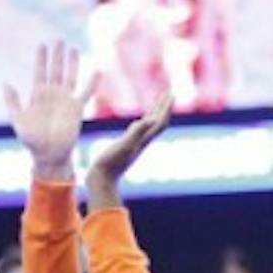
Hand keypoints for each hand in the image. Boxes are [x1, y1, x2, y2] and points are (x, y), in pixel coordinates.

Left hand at [4, 41, 91, 180]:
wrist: (49, 155)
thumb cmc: (32, 141)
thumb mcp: (18, 120)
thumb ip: (13, 102)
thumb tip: (6, 83)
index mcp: (38, 95)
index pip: (40, 72)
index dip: (41, 59)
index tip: (42, 45)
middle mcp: (52, 95)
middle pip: (55, 70)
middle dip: (57, 55)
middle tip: (59, 40)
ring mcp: (65, 100)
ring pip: (70, 76)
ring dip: (72, 63)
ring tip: (73, 48)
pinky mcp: (76, 108)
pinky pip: (86, 92)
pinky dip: (92, 82)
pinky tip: (98, 70)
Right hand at [85, 93, 171, 210]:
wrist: (102, 180)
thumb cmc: (110, 163)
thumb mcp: (124, 144)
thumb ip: (137, 132)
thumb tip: (152, 119)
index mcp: (143, 140)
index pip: (159, 122)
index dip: (166, 108)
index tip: (171, 94)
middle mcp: (141, 142)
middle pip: (157, 122)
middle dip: (163, 107)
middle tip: (169, 93)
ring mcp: (134, 145)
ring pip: (149, 127)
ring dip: (155, 114)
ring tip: (159, 103)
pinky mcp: (125, 148)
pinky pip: (137, 133)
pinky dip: (142, 123)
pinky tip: (140, 122)